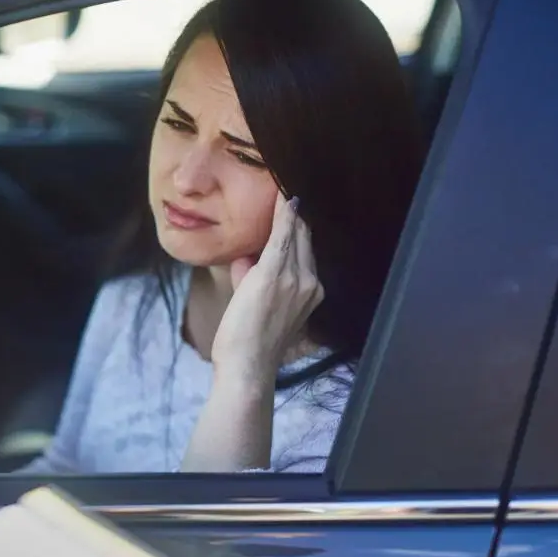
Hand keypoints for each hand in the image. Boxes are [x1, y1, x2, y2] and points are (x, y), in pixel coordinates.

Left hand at [211, 192, 323, 382]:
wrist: (248, 367)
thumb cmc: (248, 344)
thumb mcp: (259, 307)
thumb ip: (254, 280)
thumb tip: (246, 260)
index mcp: (311, 292)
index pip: (307, 251)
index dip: (299, 228)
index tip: (292, 207)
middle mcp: (310, 283)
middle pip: (304, 239)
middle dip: (294, 218)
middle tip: (283, 191)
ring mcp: (294, 279)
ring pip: (294, 235)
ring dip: (286, 213)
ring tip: (280, 189)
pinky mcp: (273, 275)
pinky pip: (282, 236)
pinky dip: (283, 215)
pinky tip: (283, 196)